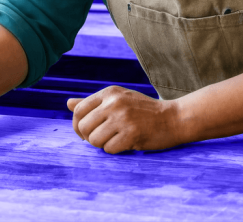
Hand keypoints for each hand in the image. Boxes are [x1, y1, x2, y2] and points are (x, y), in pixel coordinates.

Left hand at [67, 86, 185, 153]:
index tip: (86, 132)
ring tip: (117, 139)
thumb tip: (68, 103)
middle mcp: (114, 102)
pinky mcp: (131, 134)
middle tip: (104, 138)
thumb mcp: (119, 100)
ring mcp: (123, 118)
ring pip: (94, 140)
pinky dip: (116, 150)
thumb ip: (94, 103)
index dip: (78, 125)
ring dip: (103, 145)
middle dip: (89, 138)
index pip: (78, 110)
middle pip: (83, 127)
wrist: (174, 118)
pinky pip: (109, 149)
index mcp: (109, 92)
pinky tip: (127, 143)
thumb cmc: (144, 111)